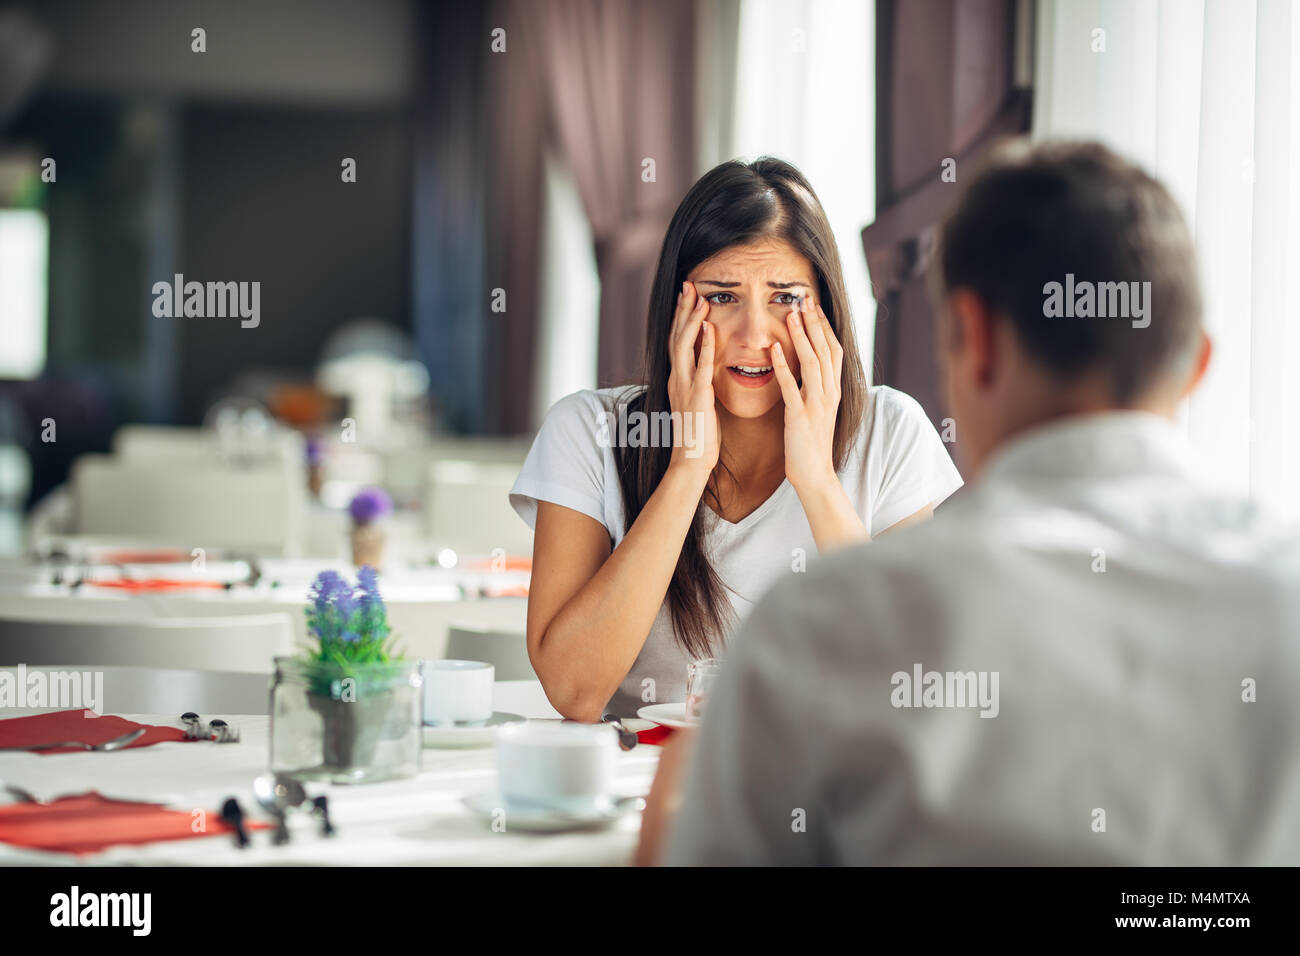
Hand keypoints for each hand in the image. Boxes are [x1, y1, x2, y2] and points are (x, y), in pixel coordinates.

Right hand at [667, 282, 720, 474]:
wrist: (690, 460)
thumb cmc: (698, 435)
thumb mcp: (698, 402)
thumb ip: (700, 383)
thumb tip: (707, 368)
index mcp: (677, 379)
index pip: (677, 341)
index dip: (681, 317)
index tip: (687, 296)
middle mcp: (676, 378)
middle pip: (676, 336)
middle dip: (683, 310)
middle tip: (689, 285)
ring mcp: (684, 386)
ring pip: (683, 346)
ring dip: (691, 321)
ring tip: (699, 299)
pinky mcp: (697, 397)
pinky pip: (699, 366)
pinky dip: (703, 346)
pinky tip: (709, 329)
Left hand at [771, 296, 843, 494]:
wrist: (814, 474)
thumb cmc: (810, 442)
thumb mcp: (817, 409)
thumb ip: (815, 386)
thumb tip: (808, 363)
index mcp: (834, 390)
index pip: (834, 350)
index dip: (824, 326)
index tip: (813, 304)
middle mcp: (830, 393)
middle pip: (826, 350)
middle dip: (815, 323)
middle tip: (804, 298)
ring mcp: (817, 405)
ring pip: (813, 363)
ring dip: (802, 336)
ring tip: (791, 315)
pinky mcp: (800, 417)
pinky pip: (792, 387)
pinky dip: (784, 366)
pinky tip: (774, 349)